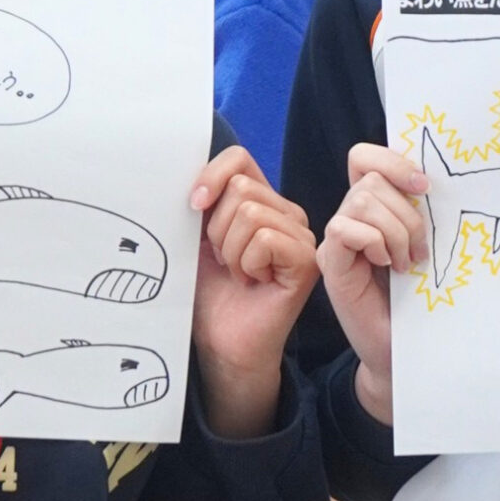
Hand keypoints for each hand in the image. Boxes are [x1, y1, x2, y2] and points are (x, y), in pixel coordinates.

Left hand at [188, 147, 318, 438]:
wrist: (222, 342)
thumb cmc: (211, 293)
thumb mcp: (198, 237)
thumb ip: (204, 202)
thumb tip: (194, 177)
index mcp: (263, 200)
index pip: (239, 158)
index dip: (211, 176)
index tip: (193, 206)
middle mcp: (287, 213)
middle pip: (241, 188)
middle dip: (217, 229)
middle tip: (224, 261)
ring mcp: (301, 236)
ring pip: (250, 214)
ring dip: (231, 251)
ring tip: (239, 274)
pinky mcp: (306, 261)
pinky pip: (264, 239)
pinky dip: (247, 264)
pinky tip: (254, 283)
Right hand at [314, 143, 428, 427]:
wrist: (399, 348)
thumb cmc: (415, 300)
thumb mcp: (425, 245)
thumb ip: (420, 213)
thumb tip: (432, 183)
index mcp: (373, 207)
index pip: (365, 158)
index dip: (393, 160)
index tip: (425, 187)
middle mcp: (350, 218)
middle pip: (370, 179)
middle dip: (406, 213)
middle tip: (420, 251)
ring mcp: (337, 240)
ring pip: (360, 201)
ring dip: (395, 231)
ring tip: (406, 263)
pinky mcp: (330, 261)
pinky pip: (344, 229)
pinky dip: (373, 243)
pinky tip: (385, 266)